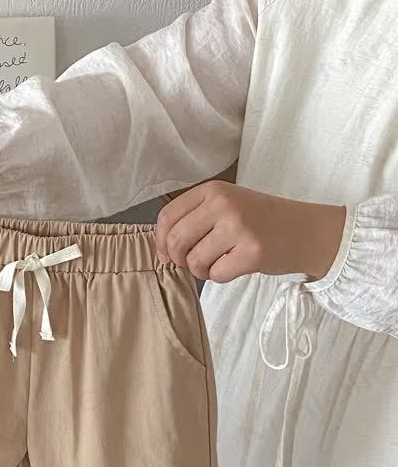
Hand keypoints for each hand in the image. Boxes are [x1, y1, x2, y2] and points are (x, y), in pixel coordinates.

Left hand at [155, 181, 345, 281]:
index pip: (167, 217)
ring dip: (202, 270)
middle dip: (180, 259)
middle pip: (176, 241)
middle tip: (196, 261)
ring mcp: (239, 227)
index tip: (167, 254)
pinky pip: (216, 274)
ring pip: (194, 261)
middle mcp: (224, 204)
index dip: (161, 241)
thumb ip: (193, 220)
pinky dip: (220, 276)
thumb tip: (161, 251)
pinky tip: (235, 265)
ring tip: (220, 261)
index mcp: (213, 190)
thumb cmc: (259, 221)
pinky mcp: (252, 252)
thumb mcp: (226, 205)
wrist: (306, 230)